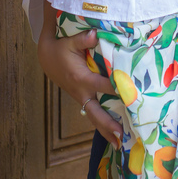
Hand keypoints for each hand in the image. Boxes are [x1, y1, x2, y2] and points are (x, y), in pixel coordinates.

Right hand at [36, 8, 123, 144]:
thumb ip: (83, 39)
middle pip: (97, 112)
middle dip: (109, 125)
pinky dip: (102, 123)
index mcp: (80, 78)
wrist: (46, 58)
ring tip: (120, 144)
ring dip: (106, 130)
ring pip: (95, 117)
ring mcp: (82, 97)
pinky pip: (94, 113)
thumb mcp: (69, 41)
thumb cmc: (59, 48)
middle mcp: (82, 92)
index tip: (131, 96)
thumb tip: (96, 34)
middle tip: (122, 136)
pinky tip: (113, 133)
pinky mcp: (83, 98)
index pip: (103, 85)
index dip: (117, 89)